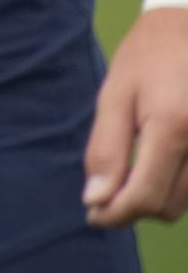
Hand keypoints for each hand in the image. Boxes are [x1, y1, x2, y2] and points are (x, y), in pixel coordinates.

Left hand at [85, 6, 187, 224]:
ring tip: (132, 174)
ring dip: (157, 199)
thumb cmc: (147, 57)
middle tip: (106, 192)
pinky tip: (158, 166)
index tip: (93, 214)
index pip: (144, 196)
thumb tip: (96, 199)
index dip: (115, 214)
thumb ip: (106, 149)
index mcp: (173, 127)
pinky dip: (178, 186)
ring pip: (187, 202)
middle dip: (134, 207)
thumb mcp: (114, 95)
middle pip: (168, 206)